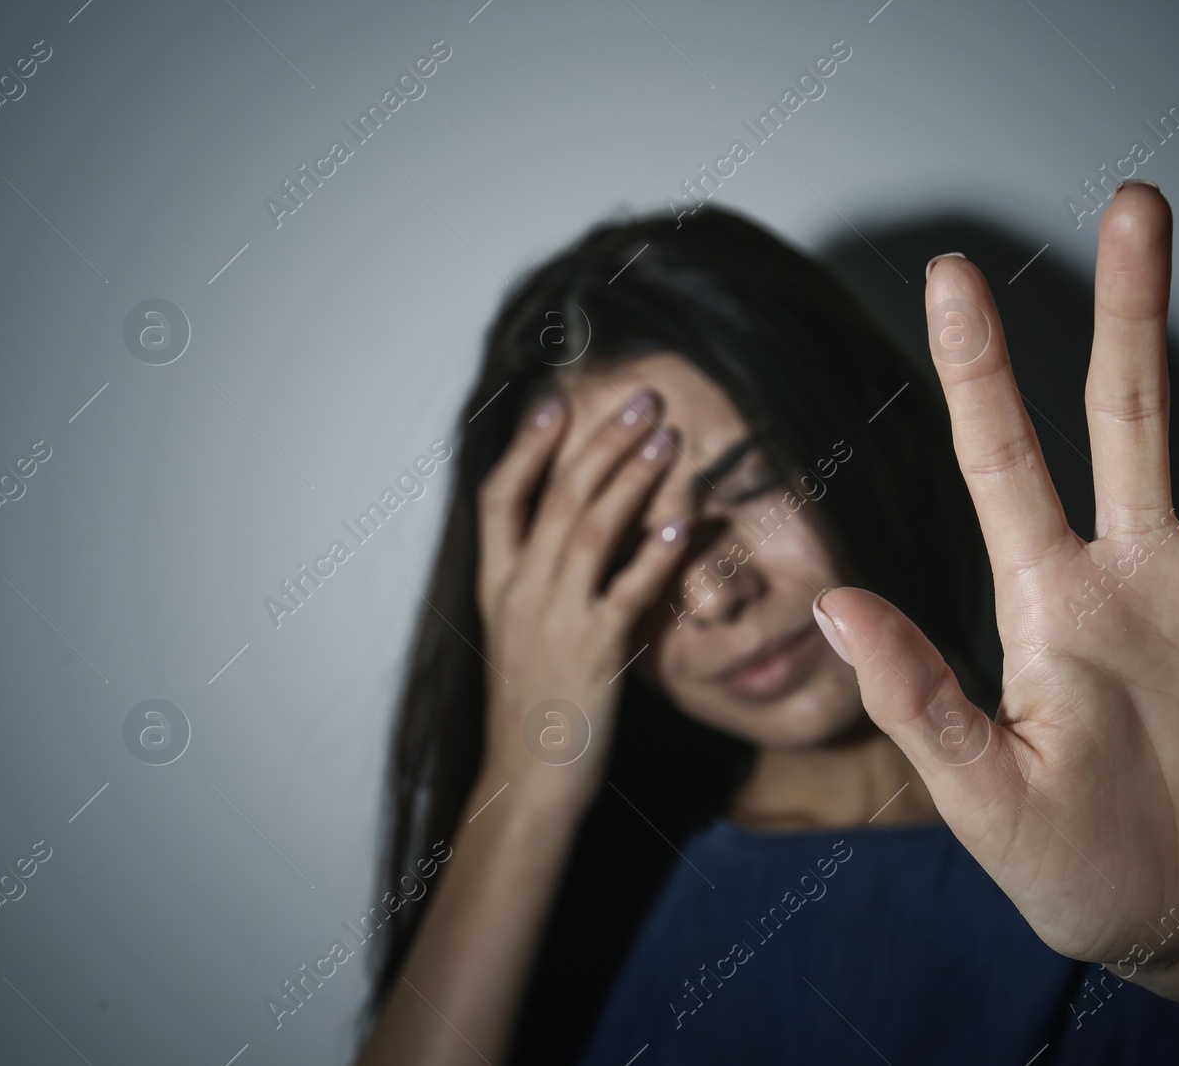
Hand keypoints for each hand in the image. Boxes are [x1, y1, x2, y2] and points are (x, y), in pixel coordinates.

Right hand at [474, 389, 687, 814]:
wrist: (527, 780)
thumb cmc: (531, 708)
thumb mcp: (519, 635)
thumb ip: (539, 582)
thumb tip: (572, 534)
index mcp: (497, 585)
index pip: (500, 497)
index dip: (528, 446)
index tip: (556, 401)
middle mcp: (521, 593)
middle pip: (558, 497)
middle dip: (602, 440)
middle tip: (643, 399)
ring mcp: (554, 620)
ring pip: (589, 529)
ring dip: (631, 477)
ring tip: (667, 437)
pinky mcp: (592, 653)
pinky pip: (626, 591)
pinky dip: (653, 554)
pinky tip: (681, 522)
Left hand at [813, 186, 1178, 1032]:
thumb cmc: (1074, 868)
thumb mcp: (979, 793)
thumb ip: (915, 699)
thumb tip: (831, 608)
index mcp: (1046, 599)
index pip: (1002, 458)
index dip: (977, 368)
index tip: (948, 275)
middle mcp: (1136, 568)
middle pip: (1129, 413)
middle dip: (1129, 311)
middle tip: (1135, 209)